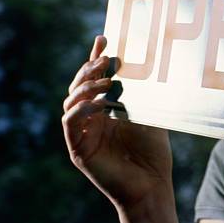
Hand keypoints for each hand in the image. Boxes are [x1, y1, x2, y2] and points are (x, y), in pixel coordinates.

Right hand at [62, 35, 180, 222]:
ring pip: (70, 101)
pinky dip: (82, 109)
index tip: (104, 37)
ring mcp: (82, 134)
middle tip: (105, 57)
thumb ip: (139, 90)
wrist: (152, 185)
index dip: (95, 57)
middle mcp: (89, 119)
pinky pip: (70, 122)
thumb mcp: (147, 112)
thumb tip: (144, 61)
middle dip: (89, 68)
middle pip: (78, 86)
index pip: (94, 78)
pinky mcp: (78, 149)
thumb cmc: (152, 151)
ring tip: (106, 79)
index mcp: (103, 109)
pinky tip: (100, 102)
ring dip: (86, 87)